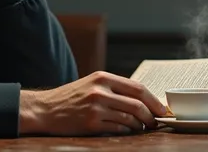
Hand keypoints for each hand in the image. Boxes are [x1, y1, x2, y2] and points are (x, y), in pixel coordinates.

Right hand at [18, 71, 167, 135]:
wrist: (45, 109)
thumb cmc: (70, 97)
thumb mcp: (91, 84)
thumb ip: (114, 88)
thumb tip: (142, 99)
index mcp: (102, 77)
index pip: (137, 88)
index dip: (154, 100)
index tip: (162, 109)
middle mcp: (100, 91)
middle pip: (138, 104)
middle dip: (152, 115)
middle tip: (156, 122)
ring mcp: (96, 107)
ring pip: (130, 118)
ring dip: (140, 125)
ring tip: (141, 127)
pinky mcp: (91, 123)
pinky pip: (118, 129)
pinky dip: (126, 131)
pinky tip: (126, 130)